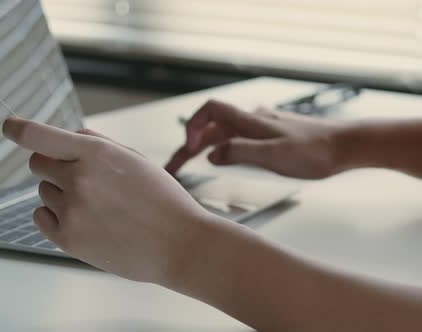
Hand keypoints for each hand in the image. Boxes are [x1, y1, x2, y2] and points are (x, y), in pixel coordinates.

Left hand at [2, 118, 211, 283]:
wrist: (179, 244)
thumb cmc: (161, 199)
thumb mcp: (134, 159)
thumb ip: (97, 143)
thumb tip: (68, 135)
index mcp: (96, 153)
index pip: (38, 135)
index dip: (17, 128)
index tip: (8, 126)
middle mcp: (78, 179)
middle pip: (38, 163)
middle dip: (53, 166)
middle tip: (80, 178)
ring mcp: (71, 211)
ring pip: (43, 191)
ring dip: (61, 194)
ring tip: (97, 206)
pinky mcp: (67, 239)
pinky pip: (40, 217)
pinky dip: (54, 216)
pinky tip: (83, 220)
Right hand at [165, 100, 345, 178]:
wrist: (346, 146)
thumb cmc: (314, 152)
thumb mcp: (274, 155)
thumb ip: (240, 153)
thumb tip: (211, 155)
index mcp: (249, 121)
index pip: (209, 111)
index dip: (192, 127)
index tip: (188, 150)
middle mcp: (251, 120)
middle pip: (210, 127)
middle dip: (188, 146)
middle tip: (173, 168)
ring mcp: (261, 127)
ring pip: (223, 134)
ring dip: (203, 147)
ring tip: (188, 164)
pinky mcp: (270, 135)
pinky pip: (237, 138)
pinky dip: (221, 147)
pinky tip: (223, 156)